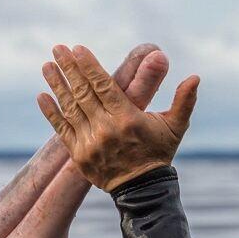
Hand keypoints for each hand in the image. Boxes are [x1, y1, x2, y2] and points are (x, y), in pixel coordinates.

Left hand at [37, 44, 199, 190]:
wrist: (143, 190)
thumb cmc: (159, 152)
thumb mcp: (175, 126)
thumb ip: (184, 100)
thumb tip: (196, 77)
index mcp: (127, 118)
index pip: (103, 85)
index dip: (89, 66)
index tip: (77, 48)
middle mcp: (106, 129)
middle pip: (83, 93)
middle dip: (69, 68)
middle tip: (58, 49)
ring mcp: (90, 143)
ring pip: (70, 108)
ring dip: (57, 85)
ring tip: (47, 66)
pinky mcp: (79, 155)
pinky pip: (62, 130)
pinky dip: (52, 113)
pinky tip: (43, 96)